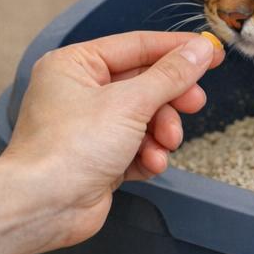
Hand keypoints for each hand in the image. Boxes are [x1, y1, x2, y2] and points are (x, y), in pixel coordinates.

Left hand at [1, 31, 222, 249]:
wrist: (42, 206)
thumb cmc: (70, 147)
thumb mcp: (130, 103)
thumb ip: (170, 75)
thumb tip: (200, 50)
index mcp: (76, 65)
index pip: (137, 46)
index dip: (177, 49)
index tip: (211, 53)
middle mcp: (79, 91)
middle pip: (143, 83)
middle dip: (170, 99)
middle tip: (195, 104)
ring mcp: (89, 126)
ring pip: (144, 117)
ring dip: (161, 132)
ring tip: (166, 144)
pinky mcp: (98, 158)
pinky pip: (136, 147)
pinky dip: (148, 154)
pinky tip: (151, 164)